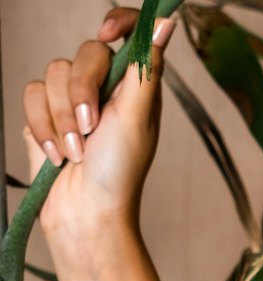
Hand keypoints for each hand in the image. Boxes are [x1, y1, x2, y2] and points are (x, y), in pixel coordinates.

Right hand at [22, 7, 174, 251]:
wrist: (85, 212)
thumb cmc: (119, 173)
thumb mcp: (138, 118)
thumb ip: (146, 68)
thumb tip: (166, 22)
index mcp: (134, 86)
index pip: (128, 33)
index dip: (118, 23)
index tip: (107, 35)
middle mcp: (105, 88)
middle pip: (85, 53)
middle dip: (82, 94)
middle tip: (91, 130)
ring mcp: (73, 101)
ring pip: (54, 73)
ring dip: (62, 119)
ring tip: (76, 152)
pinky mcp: (45, 116)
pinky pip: (32, 94)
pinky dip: (43, 127)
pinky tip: (57, 156)